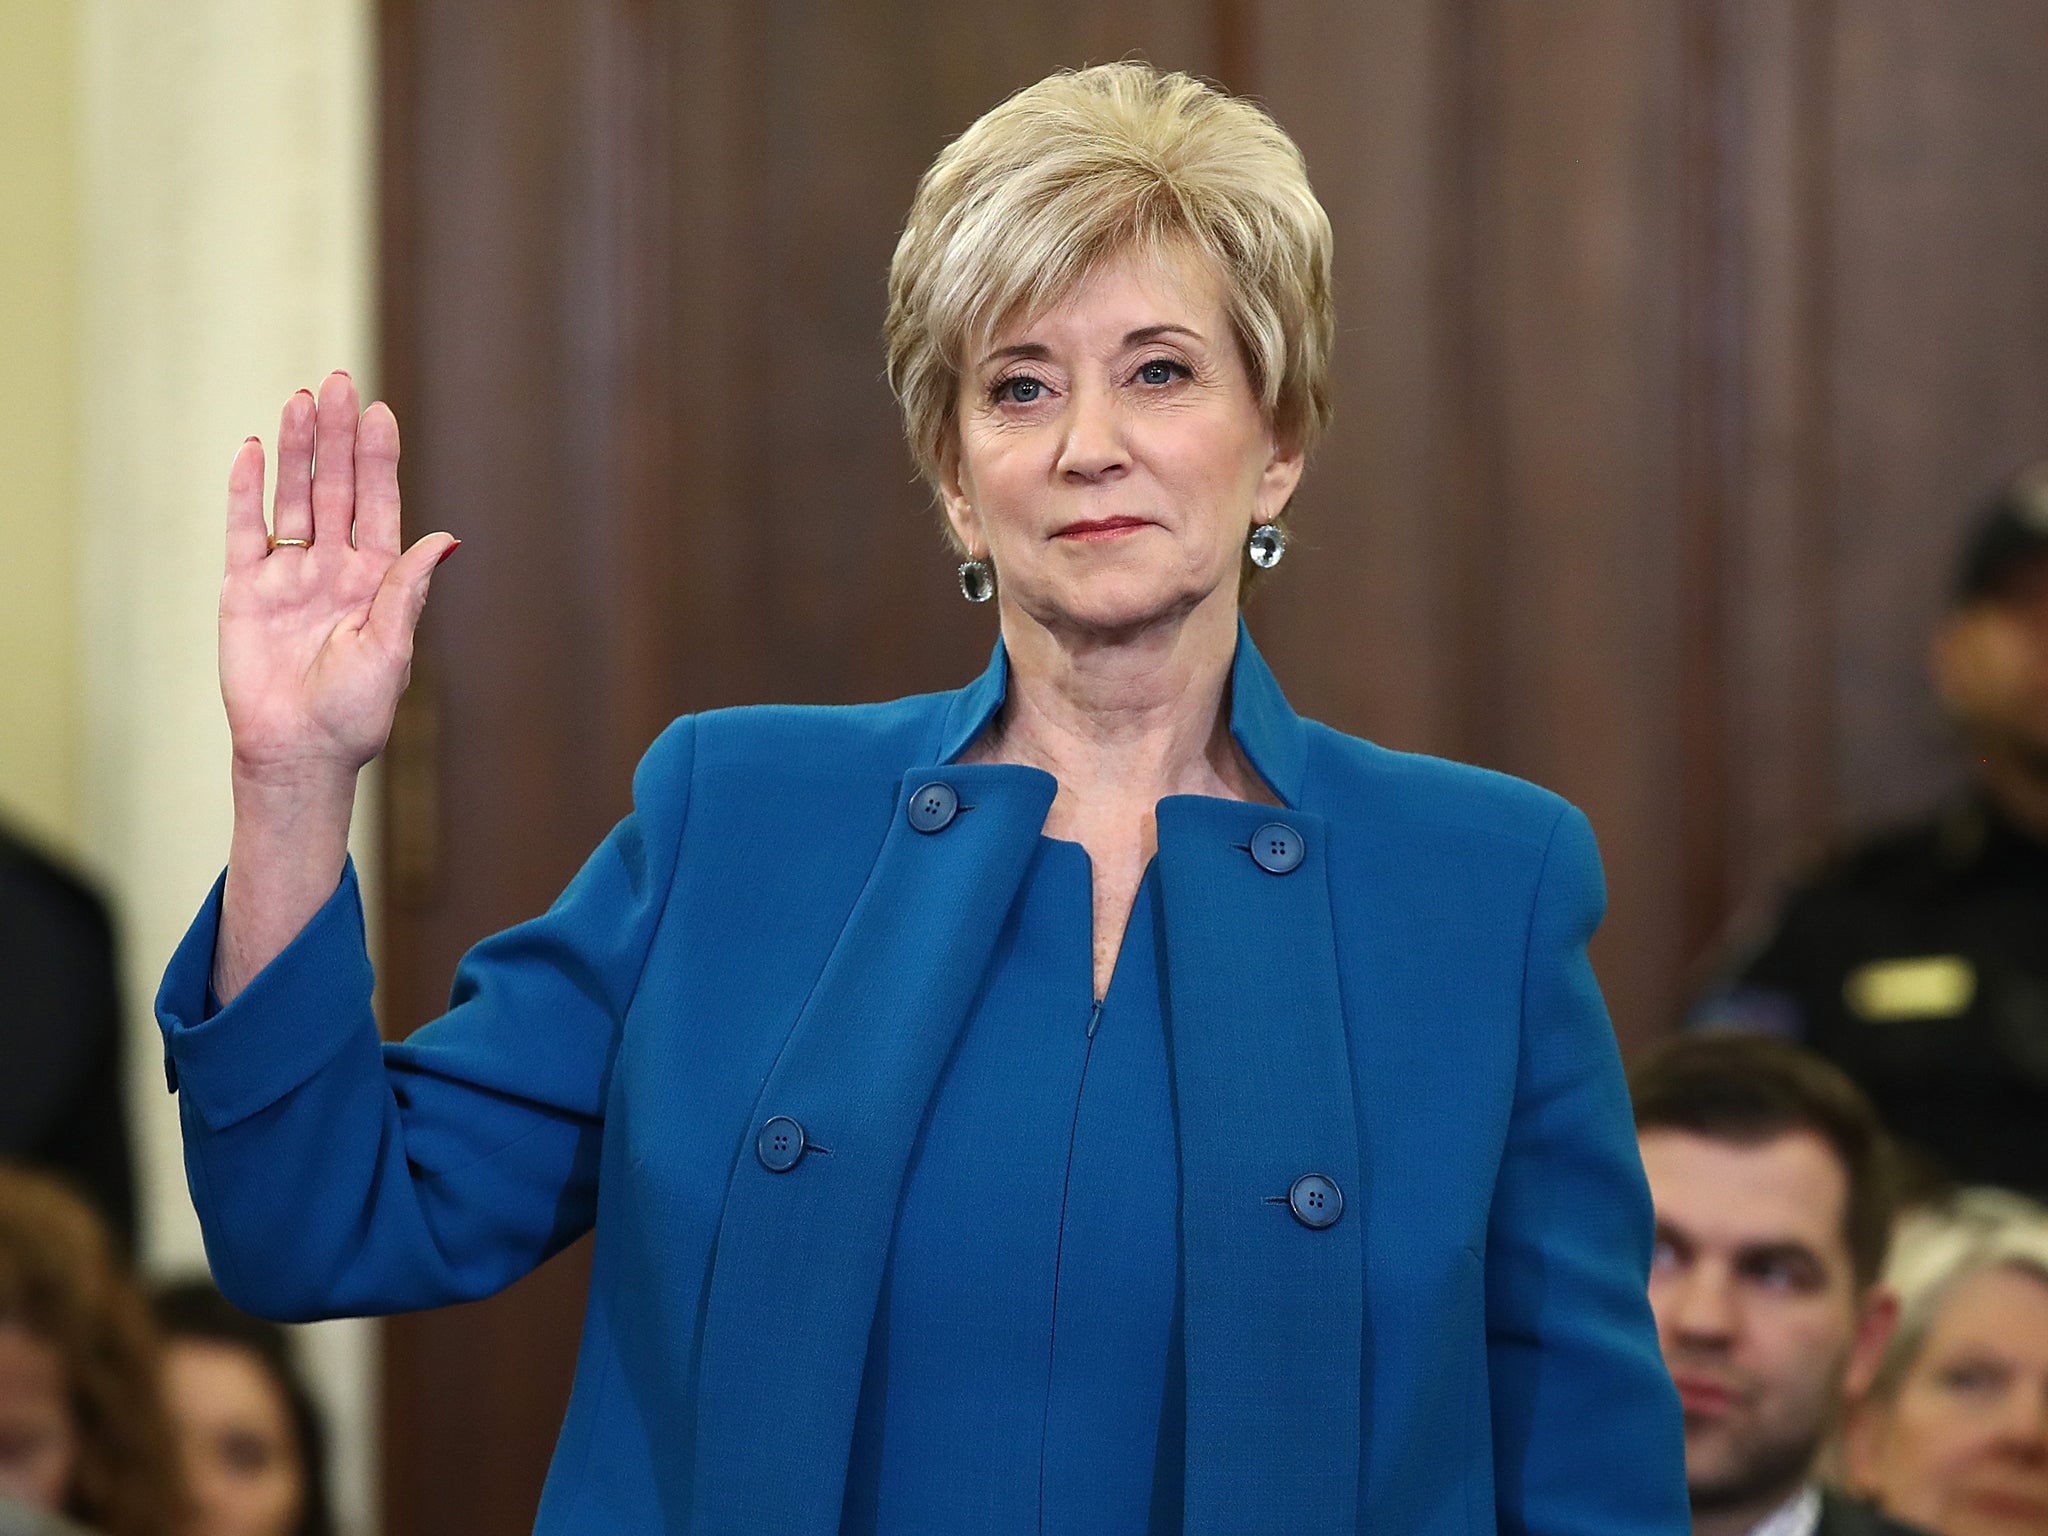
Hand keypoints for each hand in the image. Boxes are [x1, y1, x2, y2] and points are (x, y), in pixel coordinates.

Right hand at [220, 372, 456, 787]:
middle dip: (336, 437)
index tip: (379, 411)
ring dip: (296, 450)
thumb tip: (446, 539)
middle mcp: (333, 568)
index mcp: (375, 579)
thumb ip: (408, 590)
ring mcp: (287, 575)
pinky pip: (244, 531)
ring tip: (300, 401)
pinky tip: (253, 449)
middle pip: (333, 488)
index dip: (377, 459)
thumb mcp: (392, 650)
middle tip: (339, 382)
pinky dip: (246, 491)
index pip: (377, 505)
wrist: (299, 752)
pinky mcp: (244, 590)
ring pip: (292, 499)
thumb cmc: (355, 712)